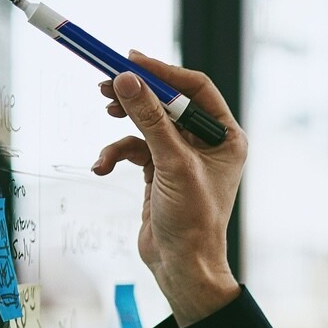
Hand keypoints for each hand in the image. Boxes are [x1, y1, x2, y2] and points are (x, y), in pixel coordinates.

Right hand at [91, 52, 246, 323]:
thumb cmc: (192, 219)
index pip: (196, 89)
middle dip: (136, 95)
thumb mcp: (171, 164)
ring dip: (123, 127)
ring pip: (146, 125)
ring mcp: (181, 158)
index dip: (164, 72)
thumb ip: (149, 119)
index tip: (131, 60)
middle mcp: (206, 144)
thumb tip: (126, 79)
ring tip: (104, 116)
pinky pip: (134, 149)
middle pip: (167, 103)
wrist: (181, 266)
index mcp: (225, 137)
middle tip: (104, 84)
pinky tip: (102, 168)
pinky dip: (116, 154)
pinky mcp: (159, 173)